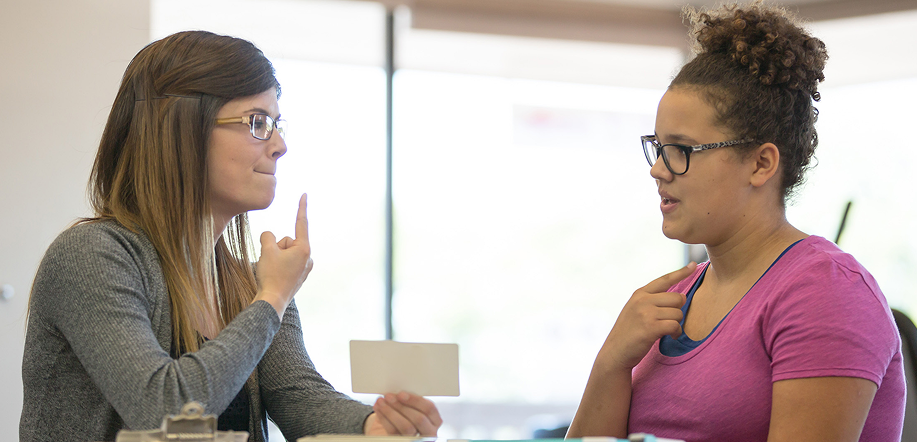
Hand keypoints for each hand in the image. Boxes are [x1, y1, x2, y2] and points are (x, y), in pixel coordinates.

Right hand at [254, 194, 313, 317]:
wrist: (271, 302)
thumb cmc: (271, 276)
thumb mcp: (266, 250)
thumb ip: (267, 236)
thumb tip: (269, 237)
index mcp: (304, 249)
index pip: (301, 223)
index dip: (301, 207)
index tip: (304, 194)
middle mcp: (308, 258)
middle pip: (287, 241)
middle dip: (276, 247)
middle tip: (271, 263)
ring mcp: (304, 268)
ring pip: (284, 252)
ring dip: (275, 257)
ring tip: (272, 271)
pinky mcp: (298, 276)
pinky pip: (284, 263)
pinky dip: (277, 266)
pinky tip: (275, 276)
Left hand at [364, 391, 442, 436]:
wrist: (394, 427)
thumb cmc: (407, 413)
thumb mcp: (412, 405)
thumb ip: (410, 399)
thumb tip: (399, 389)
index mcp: (435, 419)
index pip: (430, 409)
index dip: (415, 400)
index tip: (401, 394)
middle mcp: (429, 431)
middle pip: (419, 419)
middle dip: (402, 406)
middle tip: (389, 396)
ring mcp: (416, 438)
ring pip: (406, 427)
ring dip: (391, 412)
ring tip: (381, 402)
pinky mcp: (403, 441)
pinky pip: (393, 431)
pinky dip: (384, 418)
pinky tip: (379, 409)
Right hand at [597, 263, 697, 370]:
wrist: (615, 352)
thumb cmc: (629, 333)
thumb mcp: (635, 310)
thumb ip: (652, 301)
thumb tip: (680, 297)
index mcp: (640, 294)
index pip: (664, 279)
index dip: (681, 272)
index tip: (693, 265)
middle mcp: (642, 300)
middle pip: (677, 298)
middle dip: (677, 311)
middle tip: (668, 321)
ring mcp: (646, 313)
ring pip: (678, 313)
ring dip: (677, 324)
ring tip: (667, 331)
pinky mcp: (650, 327)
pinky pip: (675, 325)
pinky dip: (676, 332)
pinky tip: (670, 336)